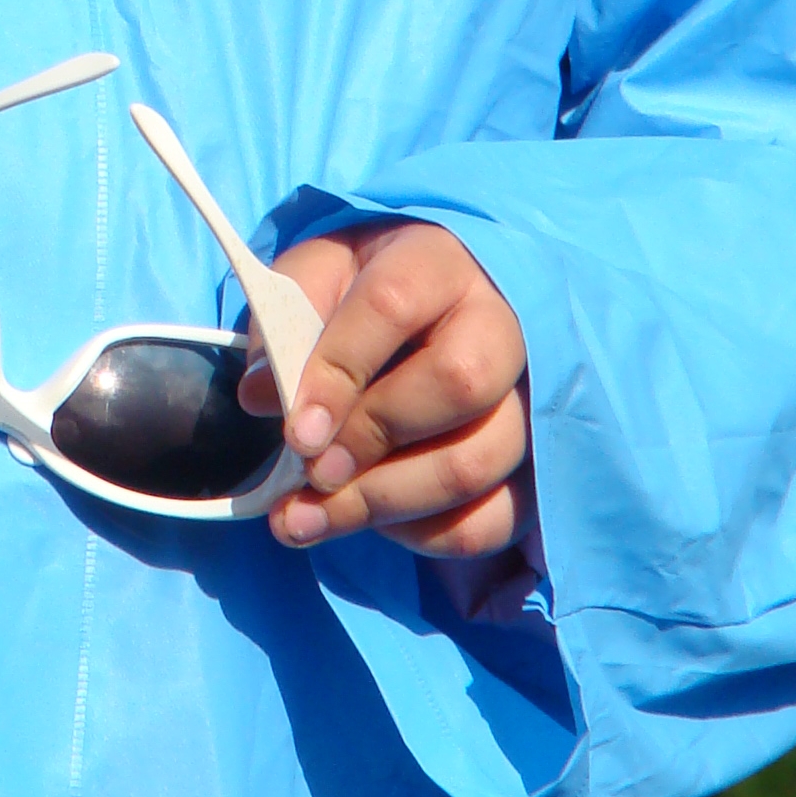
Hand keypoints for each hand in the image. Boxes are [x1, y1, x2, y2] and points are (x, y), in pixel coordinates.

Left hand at [240, 221, 532, 556]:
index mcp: (437, 262)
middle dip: (372, 440)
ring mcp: (528, 397)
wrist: (432, 307)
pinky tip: (372, 522)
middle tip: (312, 472)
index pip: (393, 305)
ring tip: (310, 518)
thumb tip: (262, 396)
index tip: (295, 432)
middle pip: (460, 385)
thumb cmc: (366, 289)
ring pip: (477, 462)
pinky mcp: (533, 464)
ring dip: (384, 503)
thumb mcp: (315, 279)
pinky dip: (424, 534)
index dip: (340, 373)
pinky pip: (494, 517)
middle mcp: (499, 324)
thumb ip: (282, 323)